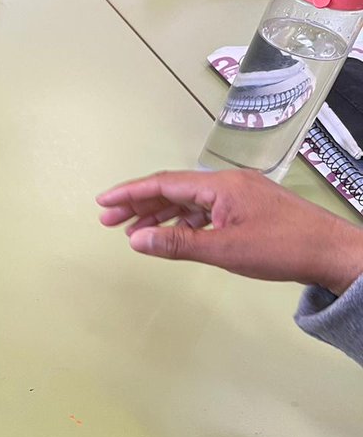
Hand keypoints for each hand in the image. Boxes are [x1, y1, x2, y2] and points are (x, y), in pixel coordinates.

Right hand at [98, 169, 362, 295]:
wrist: (333, 253)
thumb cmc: (283, 248)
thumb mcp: (224, 250)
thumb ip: (176, 244)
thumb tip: (136, 240)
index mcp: (220, 186)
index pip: (164, 183)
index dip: (129, 192)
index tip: (103, 201)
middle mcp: (227, 184)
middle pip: (172, 188)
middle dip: (138, 204)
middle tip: (107, 220)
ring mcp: (239, 196)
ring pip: (188, 200)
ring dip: (158, 214)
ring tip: (132, 232)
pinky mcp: (248, 209)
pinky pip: (204, 210)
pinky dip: (181, 222)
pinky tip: (170, 235)